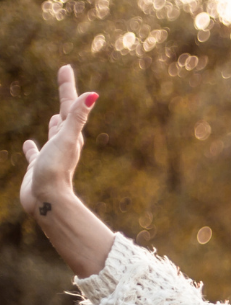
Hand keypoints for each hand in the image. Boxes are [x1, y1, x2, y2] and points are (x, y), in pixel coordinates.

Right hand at [20, 65, 97, 216]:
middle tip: (65, 85)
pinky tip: (29, 144)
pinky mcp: (38, 169)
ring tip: (54, 116)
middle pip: (66, 117)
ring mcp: (51, 157)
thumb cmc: (56, 170)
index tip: (65, 68)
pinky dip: (33, 148)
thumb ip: (78, 117)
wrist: (48, 202)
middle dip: (65, 100)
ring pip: (53, 135)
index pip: (70, 106)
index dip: (67, 86)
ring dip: (54, 125)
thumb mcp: (66, 139)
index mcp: (70, 137)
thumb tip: (93, 94)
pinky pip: (35, 155)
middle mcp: (63, 146)